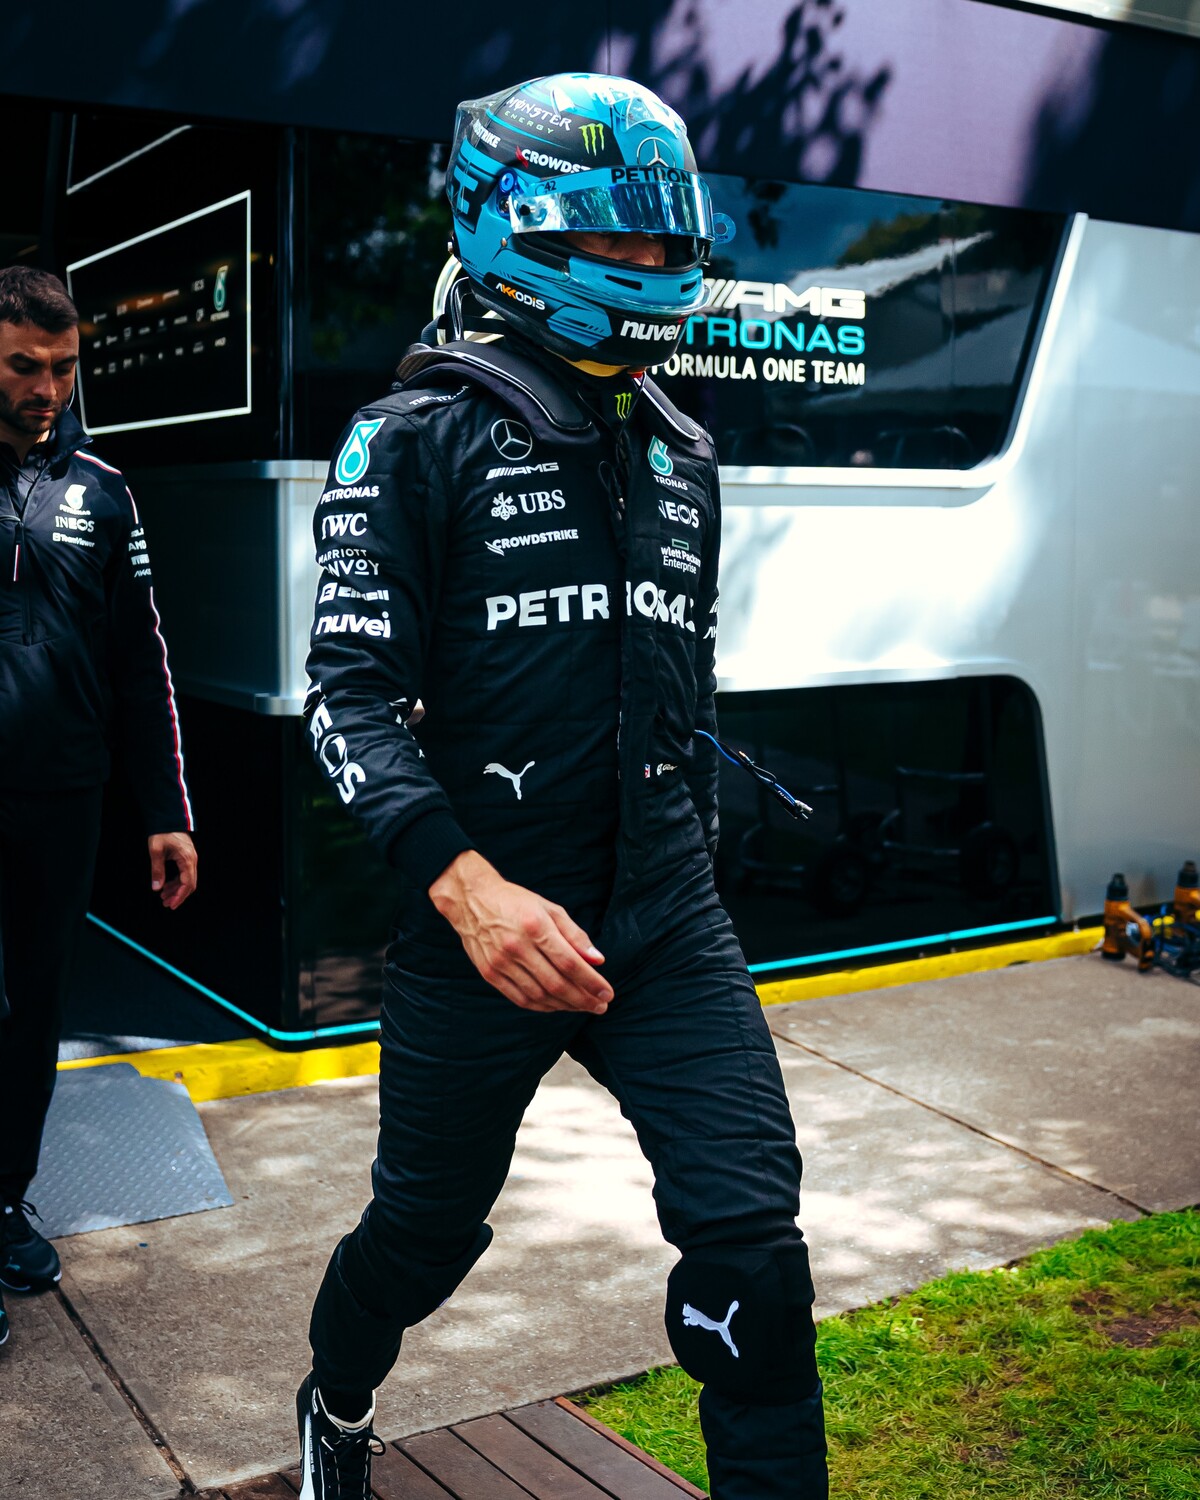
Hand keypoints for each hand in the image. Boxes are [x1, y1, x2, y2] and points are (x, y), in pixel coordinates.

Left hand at [148, 831, 197, 909]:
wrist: (167, 819)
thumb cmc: (162, 833)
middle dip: (178, 895)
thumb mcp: (156, 851)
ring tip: (164, 897)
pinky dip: (176, 882)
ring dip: (176, 890)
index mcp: (187, 859)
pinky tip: (166, 886)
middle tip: (166, 904)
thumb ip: (157, 870)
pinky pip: (184, 874)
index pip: (187, 883)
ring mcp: (190, 859)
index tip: (172, 904)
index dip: (180, 896)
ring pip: (187, 880)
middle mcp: (192, 860)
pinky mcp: (186, 858)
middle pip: (190, 884)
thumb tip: (156, 888)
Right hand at [429, 850, 612, 1013]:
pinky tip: (557, 1006)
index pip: (570, 963)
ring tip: (583, 1007)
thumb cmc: (517, 902)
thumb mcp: (550, 909)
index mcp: (535, 926)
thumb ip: (575, 935)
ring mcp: (501, 962)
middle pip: (556, 983)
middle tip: (601, 1006)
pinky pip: (520, 998)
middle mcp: (517, 946)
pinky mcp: (490, 973)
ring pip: (539, 995)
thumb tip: (598, 960)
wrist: (471, 900)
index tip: (608, 994)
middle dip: (583, 999)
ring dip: (565, 1006)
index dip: (592, 982)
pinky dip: (542, 1006)